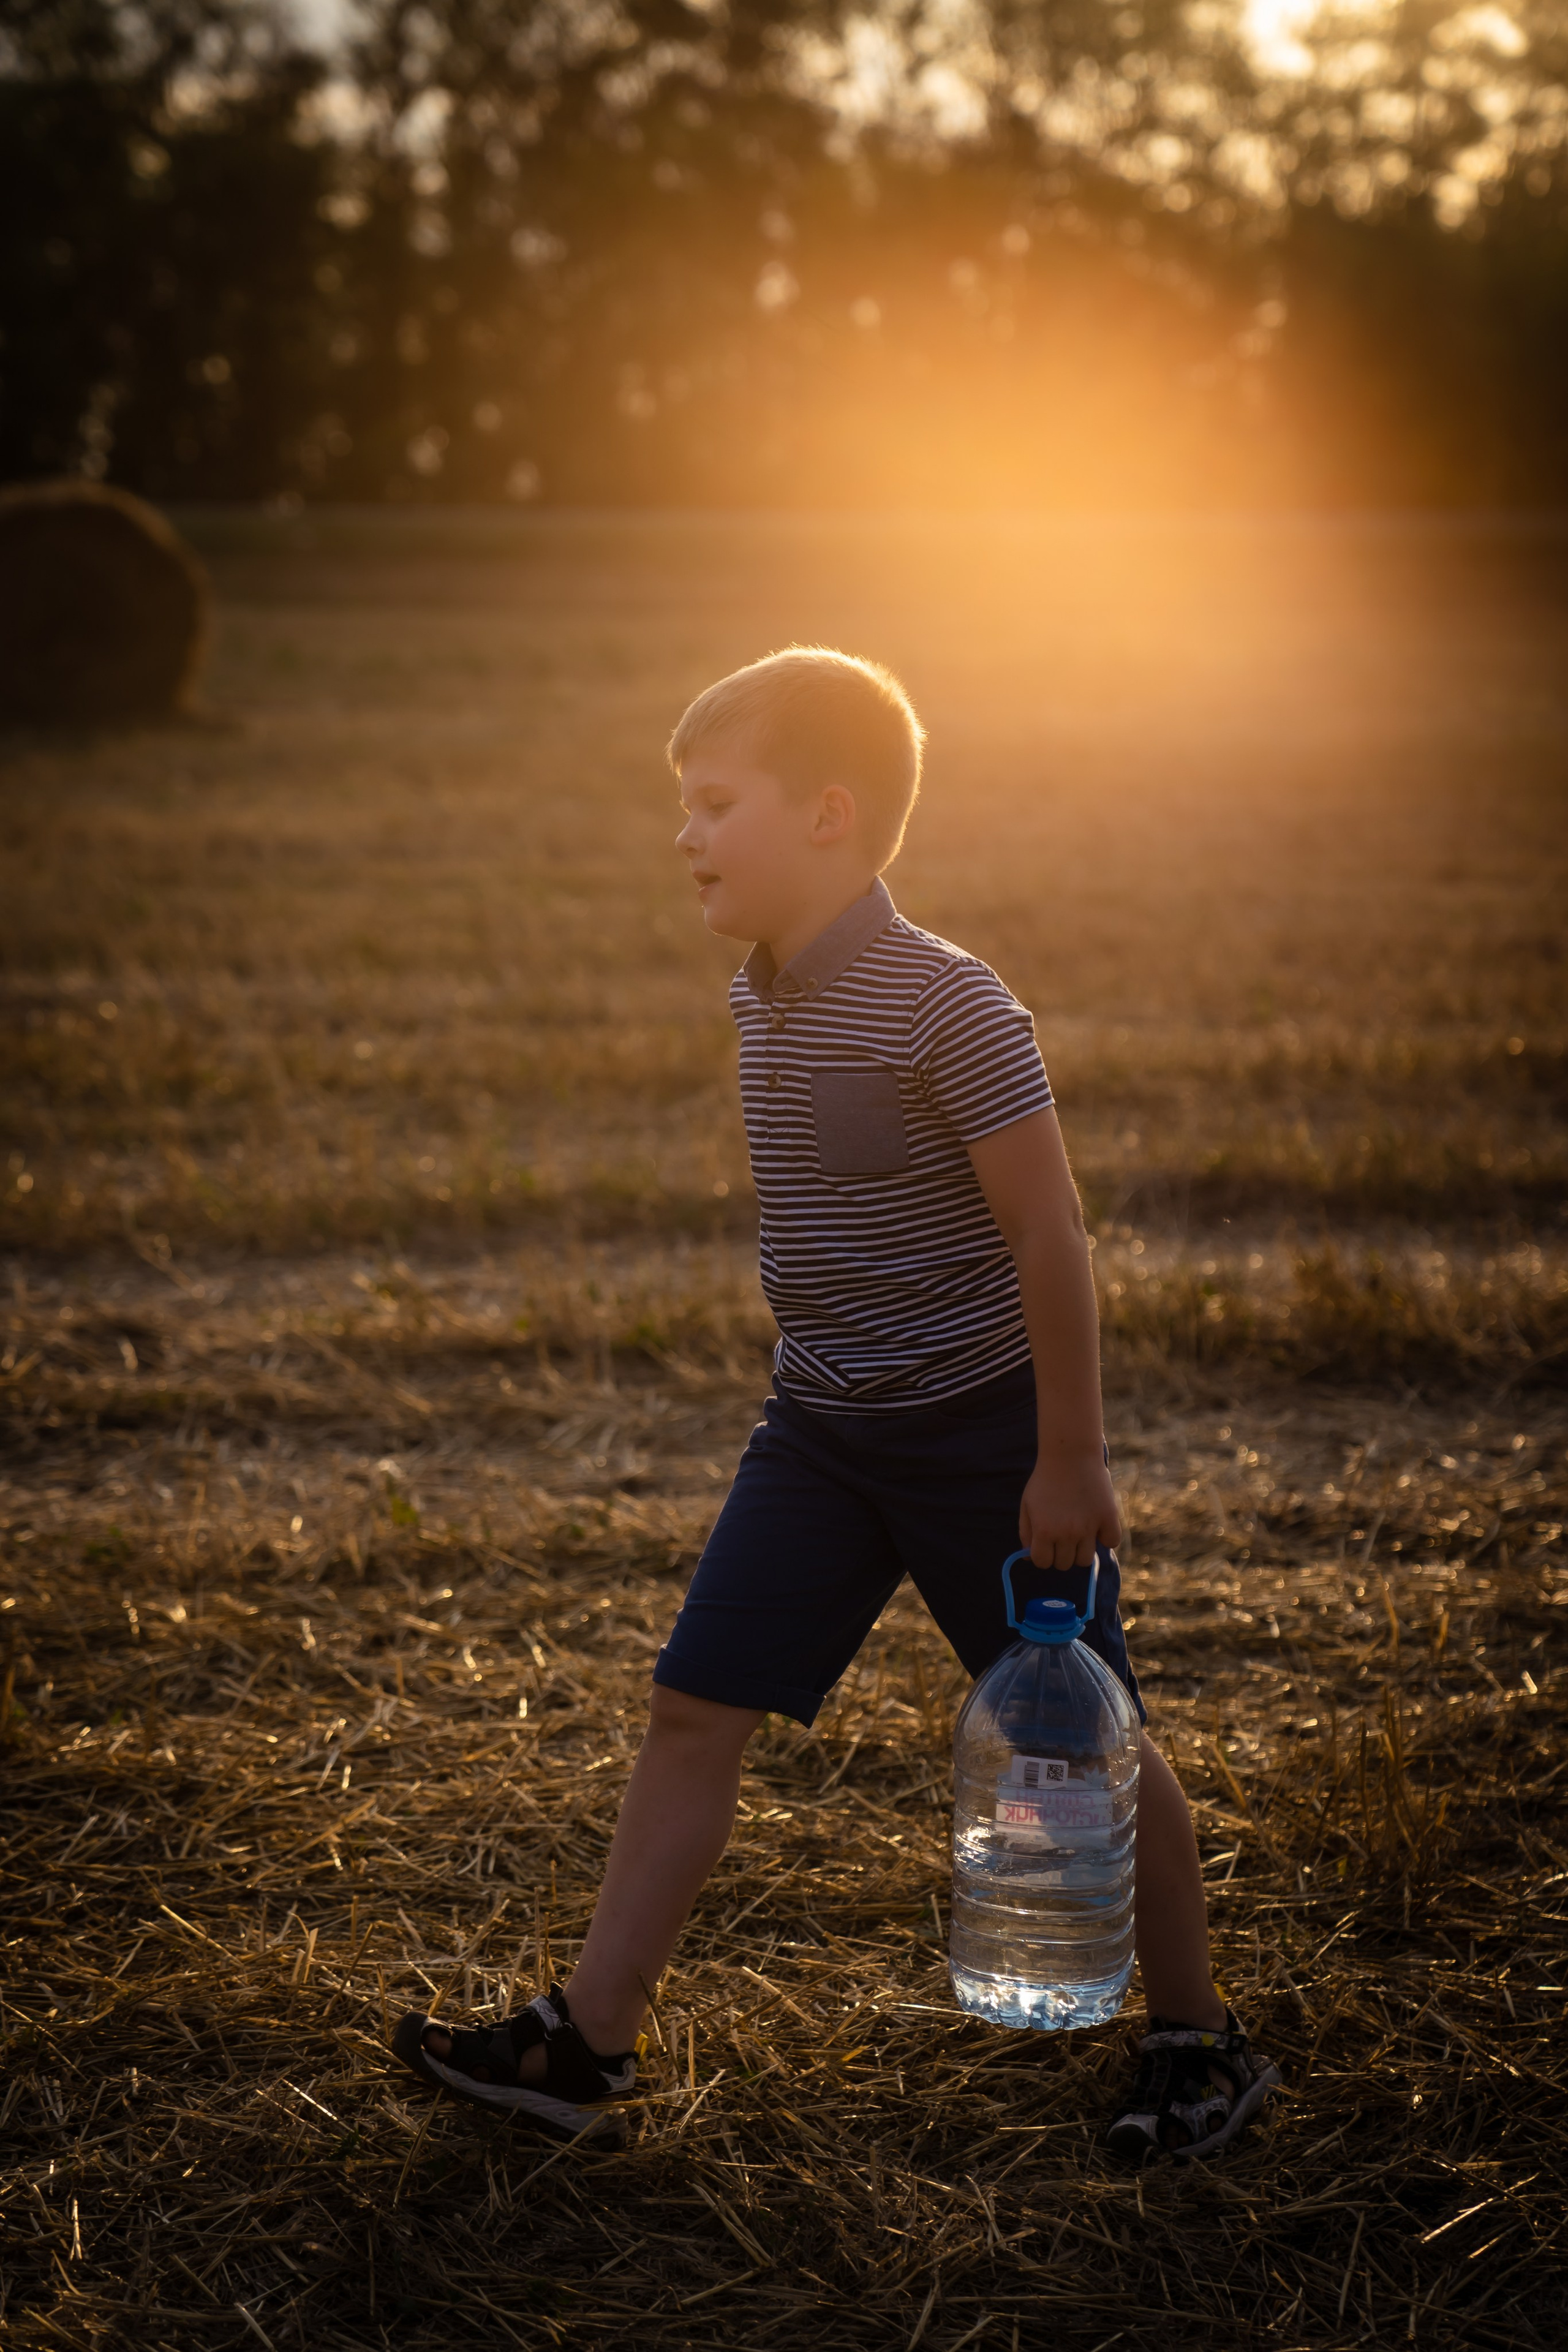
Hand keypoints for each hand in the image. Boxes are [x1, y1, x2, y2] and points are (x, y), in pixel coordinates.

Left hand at [1019, 1449, 1123, 1571]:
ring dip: (1080, 1550)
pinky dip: (1105, 1537)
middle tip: (1062, 1536)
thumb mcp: (1027, 1505)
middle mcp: (1067, 1533)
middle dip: (1060, 1554)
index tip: (1046, 1545)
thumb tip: (1028, 1557)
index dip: (1042, 1556)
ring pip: (1085, 1560)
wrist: (1070, 1454)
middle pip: (1064, 1564)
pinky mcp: (1108, 1518)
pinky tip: (1097, 1525)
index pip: (1043, 1563)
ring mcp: (1089, 1527)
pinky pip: (1110, 1542)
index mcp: (1044, 1531)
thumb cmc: (1045, 1479)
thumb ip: (1025, 1533)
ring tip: (1079, 1532)